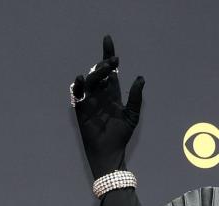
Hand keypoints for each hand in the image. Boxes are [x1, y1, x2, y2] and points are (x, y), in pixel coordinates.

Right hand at [71, 34, 143, 180]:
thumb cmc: (121, 135)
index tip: (108, 40)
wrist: (109, 152)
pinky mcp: (80, 108)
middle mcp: (99, 94)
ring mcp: (89, 100)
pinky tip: (81, 79)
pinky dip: (78, 86)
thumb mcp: (131, 115)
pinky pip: (77, 93)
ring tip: (105, 69)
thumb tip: (140, 78)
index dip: (108, 55)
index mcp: (111, 93)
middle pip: (100, 72)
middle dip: (105, 64)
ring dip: (97, 73)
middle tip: (113, 60)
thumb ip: (135, 97)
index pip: (110, 71)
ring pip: (90, 80)